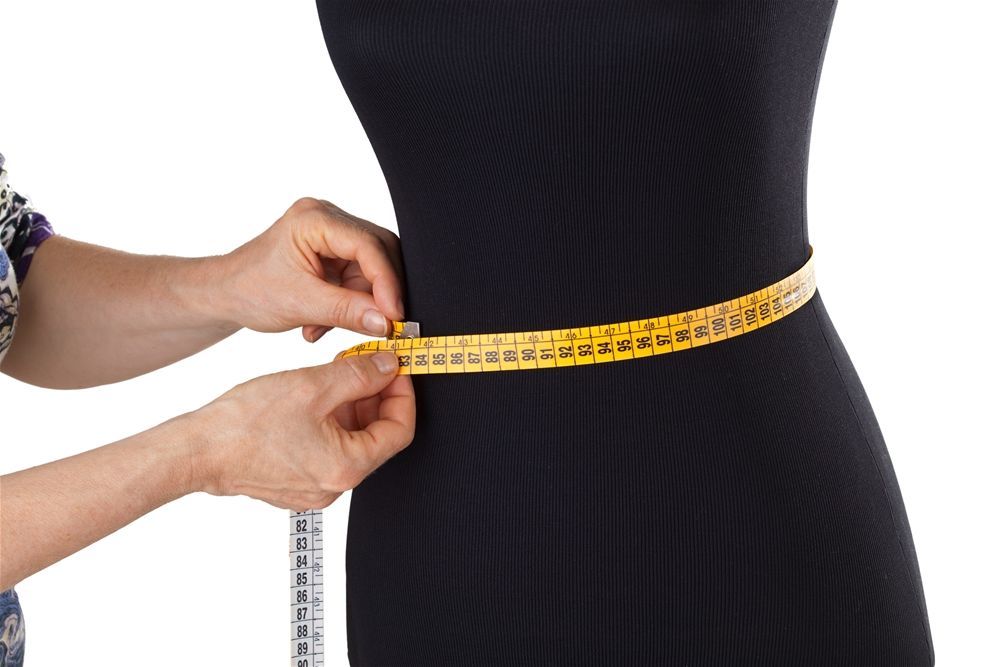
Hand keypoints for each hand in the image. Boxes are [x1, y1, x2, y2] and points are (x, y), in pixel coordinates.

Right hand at [185, 350, 414, 510]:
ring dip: (354, 407)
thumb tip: (389, 366)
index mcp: (347, 468)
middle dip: (377, 398)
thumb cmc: (246, 424)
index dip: (403, 395)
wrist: (198, 450)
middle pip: (377, 438)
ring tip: (340, 374)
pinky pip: (329, 451)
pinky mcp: (297, 484)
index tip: (397, 369)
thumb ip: (359, 375)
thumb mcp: (313, 386)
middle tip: (369, 365)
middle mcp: (336, 487)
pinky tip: (319, 396)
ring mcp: (315, 489)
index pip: (399, 431)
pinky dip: (333, 423)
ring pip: (352, 443)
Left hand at [215, 197, 405, 342]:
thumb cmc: (249, 290)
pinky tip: (326, 319)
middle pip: (378, 252)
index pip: (368, 245)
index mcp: (314, 219)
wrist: (225, 294)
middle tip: (383, 324)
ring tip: (328, 325)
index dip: (386, 281)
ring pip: (372, 268)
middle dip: (379, 292)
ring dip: (360, 302)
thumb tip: (386, 323)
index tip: (394, 315)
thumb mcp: (300, 304)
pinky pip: (359, 277)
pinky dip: (350, 303)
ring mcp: (332, 233)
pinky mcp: (334, 251)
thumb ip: (347, 312)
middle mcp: (327, 218)